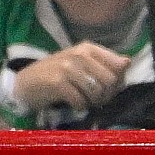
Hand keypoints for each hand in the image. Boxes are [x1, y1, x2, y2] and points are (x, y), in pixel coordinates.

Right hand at [11, 43, 131, 115]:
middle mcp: (79, 54)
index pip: (118, 65)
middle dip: (106, 95)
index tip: (107, 88)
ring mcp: (68, 67)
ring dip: (93, 102)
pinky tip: (73, 103)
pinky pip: (81, 101)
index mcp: (88, 48)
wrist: (26, 83)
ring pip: (97, 91)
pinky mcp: (58, 82)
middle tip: (94, 98)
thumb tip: (128, 62)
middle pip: (110, 80)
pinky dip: (79, 106)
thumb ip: (104, 63)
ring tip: (83, 100)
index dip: (118, 82)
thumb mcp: (81, 64)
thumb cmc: (57, 75)